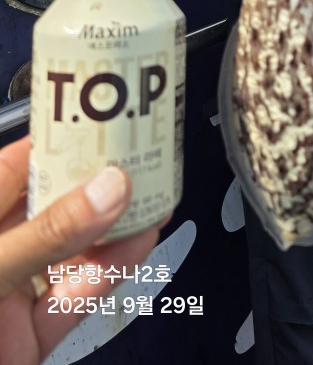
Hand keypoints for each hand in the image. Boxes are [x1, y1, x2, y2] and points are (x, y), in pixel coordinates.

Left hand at [0, 137, 158, 364]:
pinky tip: (136, 246)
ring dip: (113, 229)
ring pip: (69, 253)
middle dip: (98, 183)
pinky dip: (106, 276)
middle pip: (51, 206)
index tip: (111, 116)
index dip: (66, 136)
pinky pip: (72, 301)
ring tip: (152, 198)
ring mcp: (4, 298)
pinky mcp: (24, 340)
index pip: (18, 163)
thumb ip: (41, 237)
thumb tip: (104, 190)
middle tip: (145, 157)